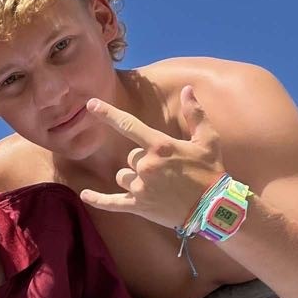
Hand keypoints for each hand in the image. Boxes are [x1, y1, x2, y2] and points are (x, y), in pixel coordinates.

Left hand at [79, 87, 225, 228]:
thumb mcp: (208, 139)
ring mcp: (140, 187)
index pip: (128, 125)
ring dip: (133, 178)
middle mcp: (146, 165)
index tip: (90, 105)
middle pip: (130, 156)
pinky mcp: (138, 206)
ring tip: (156, 185)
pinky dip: (97, 199)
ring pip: (123, 176)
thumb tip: (187, 89)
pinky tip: (85, 195)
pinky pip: (111, 202)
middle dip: (143, 161)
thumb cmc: (210, 172)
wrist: (213, 208)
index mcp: (160, 146)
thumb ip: (195, 113)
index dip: (108, 113)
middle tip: (166, 171)